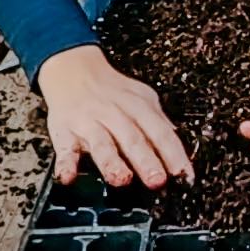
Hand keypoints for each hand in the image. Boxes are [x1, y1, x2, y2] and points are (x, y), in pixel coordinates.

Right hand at [35, 45, 192, 189]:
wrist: (73, 70)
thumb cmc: (112, 90)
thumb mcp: (142, 98)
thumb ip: (158, 123)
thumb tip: (177, 149)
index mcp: (138, 108)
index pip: (160, 132)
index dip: (174, 155)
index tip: (184, 176)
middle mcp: (114, 115)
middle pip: (133, 139)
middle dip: (146, 161)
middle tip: (157, 180)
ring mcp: (88, 123)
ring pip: (102, 144)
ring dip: (112, 162)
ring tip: (122, 179)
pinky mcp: (64, 132)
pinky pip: (65, 149)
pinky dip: (65, 164)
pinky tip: (68, 178)